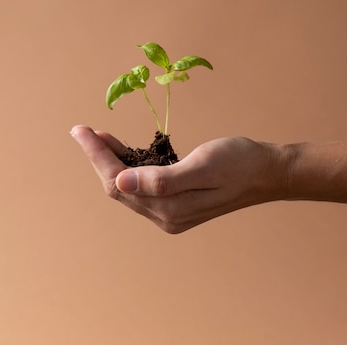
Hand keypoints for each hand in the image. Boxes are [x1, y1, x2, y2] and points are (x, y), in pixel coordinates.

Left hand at [71, 125, 290, 232]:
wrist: (266, 173)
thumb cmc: (238, 162)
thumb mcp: (201, 166)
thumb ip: (161, 179)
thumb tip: (119, 182)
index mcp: (168, 208)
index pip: (118, 183)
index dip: (97, 156)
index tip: (80, 130)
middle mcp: (165, 216)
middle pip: (118, 188)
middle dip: (99, 158)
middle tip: (84, 130)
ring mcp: (170, 214)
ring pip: (127, 188)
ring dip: (111, 163)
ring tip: (100, 137)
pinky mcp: (175, 206)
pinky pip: (141, 187)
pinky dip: (128, 168)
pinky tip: (125, 152)